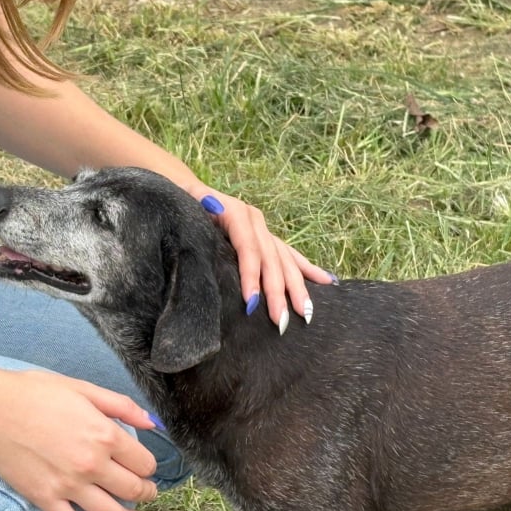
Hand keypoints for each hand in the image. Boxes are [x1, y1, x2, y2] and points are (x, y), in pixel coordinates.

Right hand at [0, 369, 157, 510]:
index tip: (146, 468)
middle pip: (133, 490)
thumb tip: (152, 422)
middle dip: (146, 493)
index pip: (144, 463)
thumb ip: (121, 406)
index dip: (149, 467)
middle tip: (148, 493)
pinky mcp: (45, 499)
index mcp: (104, 434)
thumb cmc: (35, 393)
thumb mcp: (83, 388)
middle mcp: (91, 464)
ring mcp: (68, 485)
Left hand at [198, 188, 335, 332]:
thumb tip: (201, 261)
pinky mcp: (267, 236)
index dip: (251, 276)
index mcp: (234, 212)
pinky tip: (327, 281)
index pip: (247, 249)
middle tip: (281, 321)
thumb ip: (196, 234)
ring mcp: (263, 227)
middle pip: (271, 258)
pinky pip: (290, 254)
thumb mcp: (186, 217)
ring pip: (284, 259)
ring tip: (306, 312)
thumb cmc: (183, 208)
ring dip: (297, 287)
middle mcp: (254, 219)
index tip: (252, 304)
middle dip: (277, 292)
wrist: (187, 188)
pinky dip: (307, 268)